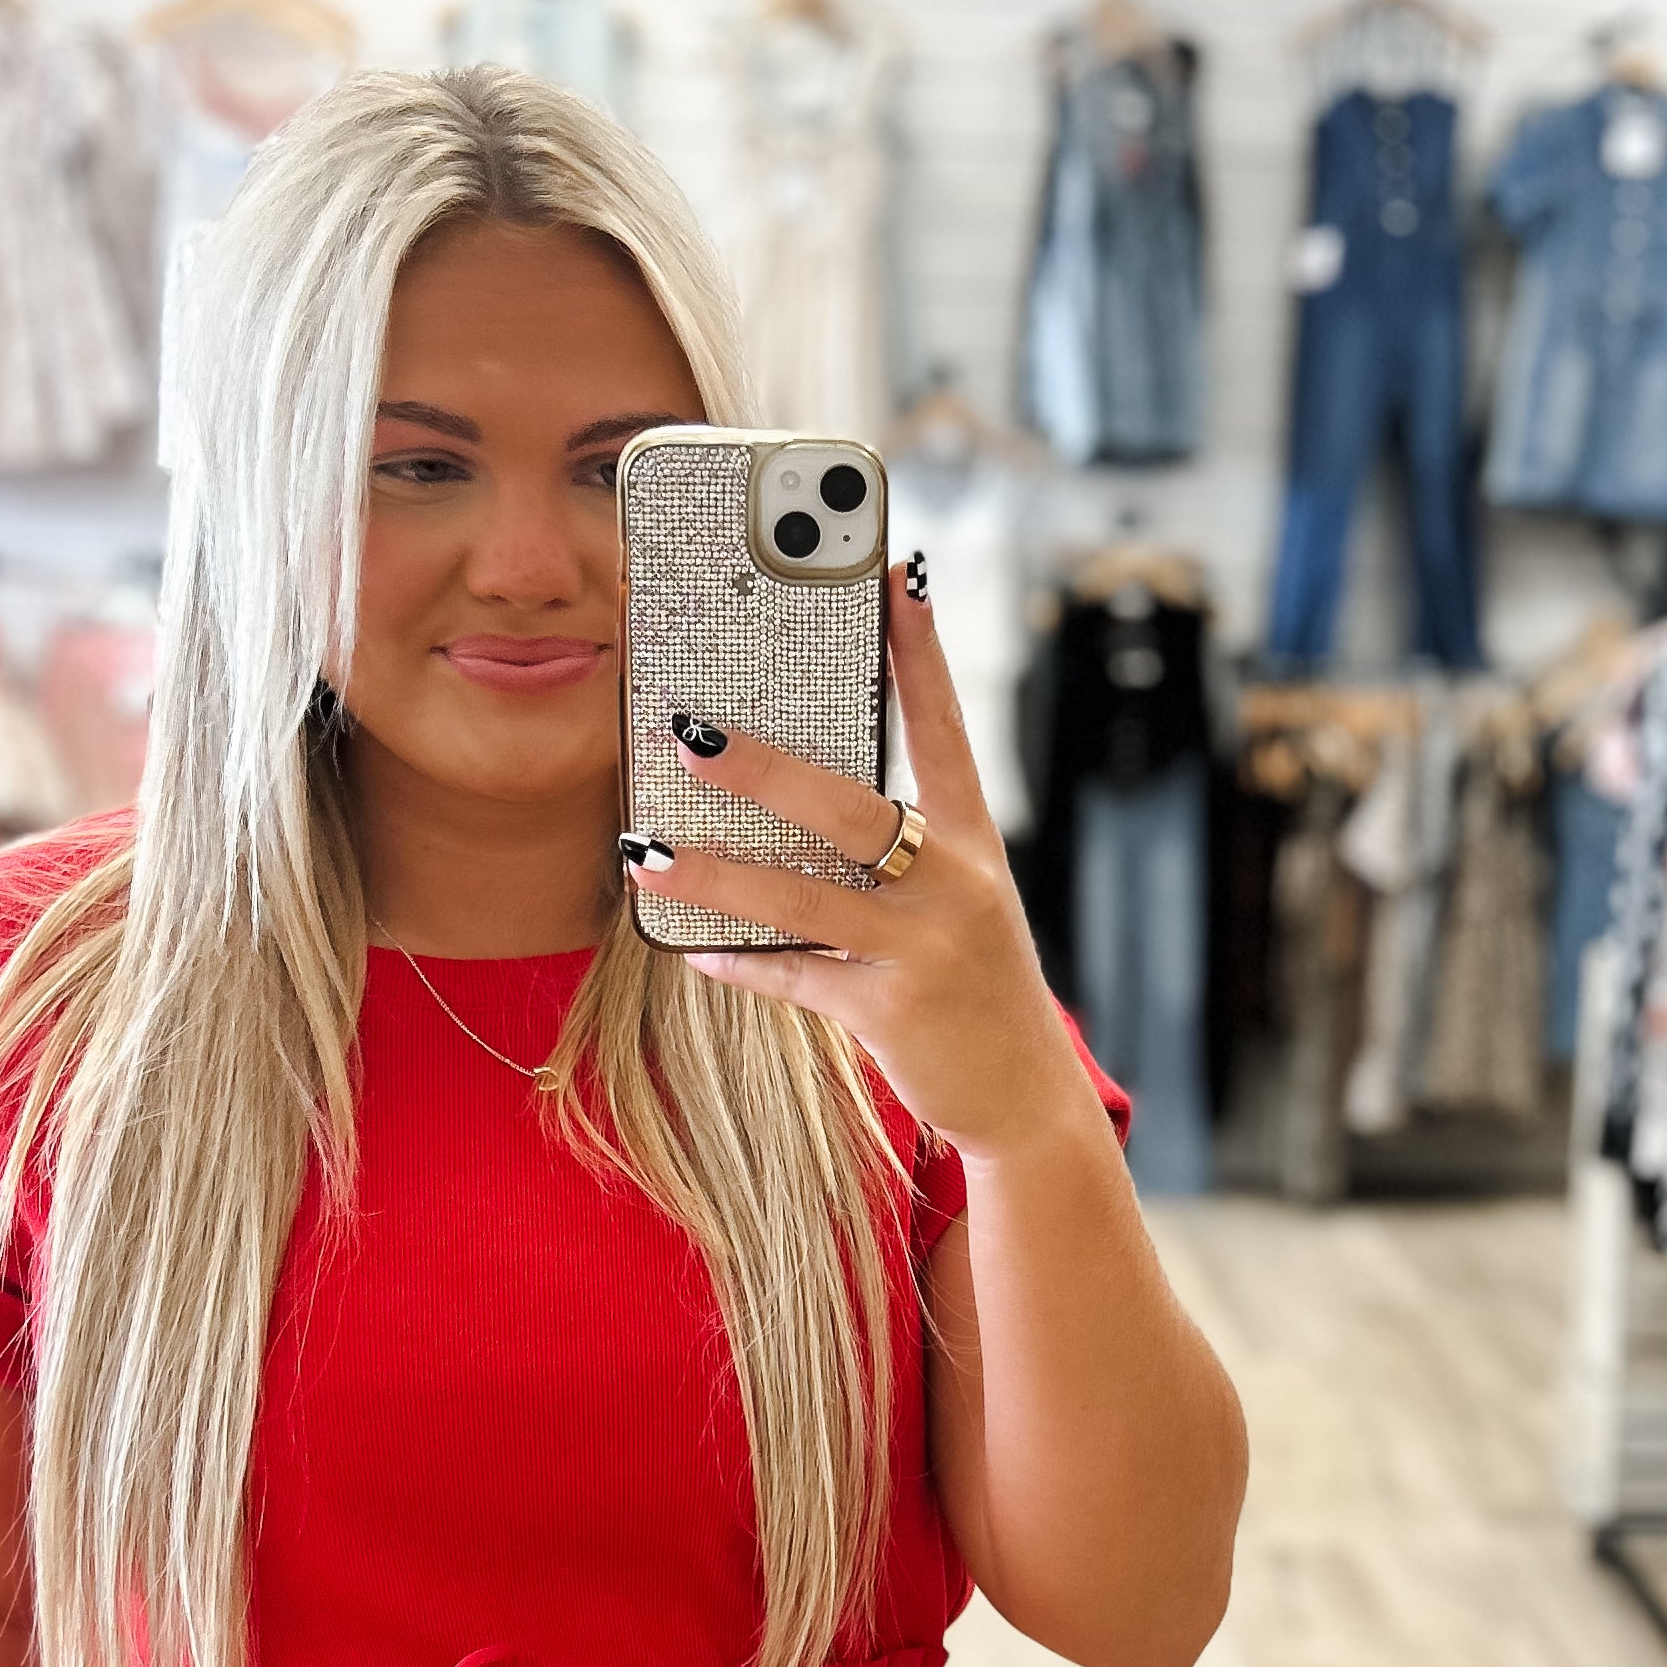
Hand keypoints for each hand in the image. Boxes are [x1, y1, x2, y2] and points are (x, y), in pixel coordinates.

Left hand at [653, 562, 1095, 1160]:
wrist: (1021, 1093)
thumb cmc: (969, 978)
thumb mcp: (954, 898)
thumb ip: (892, 847)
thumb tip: (785, 793)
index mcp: (973, 839)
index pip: (943, 725)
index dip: (919, 650)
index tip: (895, 573)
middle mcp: (956, 882)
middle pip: (849, 806)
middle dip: (763, 768)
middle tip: (687, 734)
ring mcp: (925, 946)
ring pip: (802, 896)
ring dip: (715, 873)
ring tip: (646, 854)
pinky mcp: (892, 1010)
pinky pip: (796, 975)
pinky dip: (741, 961)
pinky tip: (692, 946)